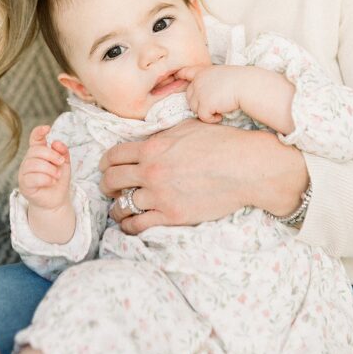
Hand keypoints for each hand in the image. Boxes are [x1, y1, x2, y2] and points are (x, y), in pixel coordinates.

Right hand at [17, 125, 70, 209]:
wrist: (56, 199)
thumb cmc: (58, 179)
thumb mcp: (64, 163)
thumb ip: (62, 151)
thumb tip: (56, 142)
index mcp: (38, 153)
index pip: (35, 139)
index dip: (39, 132)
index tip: (47, 128)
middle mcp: (29, 161)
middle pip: (36, 150)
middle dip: (52, 155)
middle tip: (61, 162)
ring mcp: (24, 173)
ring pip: (33, 164)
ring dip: (50, 169)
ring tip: (57, 175)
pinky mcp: (24, 185)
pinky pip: (32, 178)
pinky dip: (46, 179)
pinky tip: (52, 182)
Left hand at [98, 118, 308, 234]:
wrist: (246, 168)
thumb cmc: (223, 143)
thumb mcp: (188, 128)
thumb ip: (163, 135)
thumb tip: (151, 139)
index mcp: (153, 147)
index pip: (114, 156)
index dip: (106, 163)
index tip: (107, 168)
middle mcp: (151, 171)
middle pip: (112, 180)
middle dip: (107, 184)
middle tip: (111, 188)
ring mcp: (160, 195)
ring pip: (122, 205)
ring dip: (118, 207)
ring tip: (120, 209)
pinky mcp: (172, 216)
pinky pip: (138, 225)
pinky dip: (129, 226)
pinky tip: (130, 225)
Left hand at [177, 64, 250, 122]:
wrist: (247, 86)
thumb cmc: (240, 81)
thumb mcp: (222, 75)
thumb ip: (210, 81)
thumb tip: (206, 94)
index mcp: (203, 72)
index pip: (186, 72)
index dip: (180, 75)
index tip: (178, 77)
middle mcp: (198, 81)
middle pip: (189, 97)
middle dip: (199, 103)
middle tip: (214, 105)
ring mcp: (200, 92)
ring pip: (194, 108)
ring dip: (206, 111)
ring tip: (219, 109)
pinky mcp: (204, 104)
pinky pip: (203, 117)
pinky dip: (211, 119)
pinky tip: (221, 116)